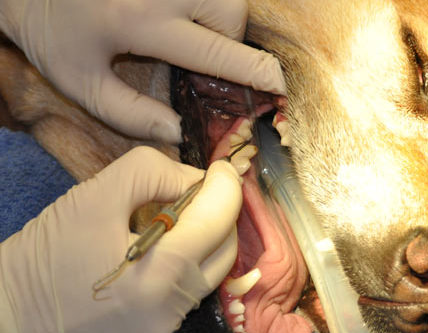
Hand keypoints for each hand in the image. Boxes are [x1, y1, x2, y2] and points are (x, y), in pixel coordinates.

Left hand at [0, 0, 285, 142]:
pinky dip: (208, 4)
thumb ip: (131, 115)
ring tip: (191, 34)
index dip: (254, 71)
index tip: (280, 85)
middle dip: (230, 39)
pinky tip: (185, 16)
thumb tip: (178, 131)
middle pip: (230, 12)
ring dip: (221, 18)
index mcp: (140, 23)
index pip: (215, 51)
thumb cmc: (53, 35)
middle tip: (203, 54)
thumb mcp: (82, 84)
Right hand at [0, 147, 245, 332]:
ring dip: (204, 239)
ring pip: (210, 273)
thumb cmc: (45, 254)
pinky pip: (187, 294)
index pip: (220, 219)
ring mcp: (165, 329)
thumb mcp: (94, 195)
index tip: (222, 168)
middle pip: (225, 248)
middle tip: (197, 190)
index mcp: (162, 272)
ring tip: (172, 218)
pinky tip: (157, 251)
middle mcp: (173, 308)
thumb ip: (151, 173)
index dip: (227, 186)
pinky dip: (185, 265)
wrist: (7, 320)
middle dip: (220, 213)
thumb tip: (194, 180)